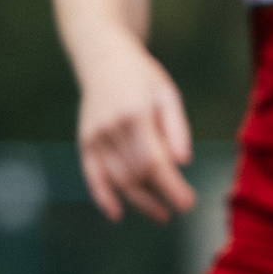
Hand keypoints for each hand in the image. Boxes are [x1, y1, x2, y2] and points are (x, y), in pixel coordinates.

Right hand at [73, 40, 195, 222]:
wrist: (104, 59)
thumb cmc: (144, 78)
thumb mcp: (168, 95)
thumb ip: (177, 129)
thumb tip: (183, 162)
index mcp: (135, 115)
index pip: (154, 161)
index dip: (170, 186)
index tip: (188, 203)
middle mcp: (110, 128)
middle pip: (136, 174)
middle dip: (160, 195)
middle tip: (182, 208)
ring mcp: (94, 136)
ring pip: (117, 178)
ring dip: (139, 200)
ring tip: (161, 214)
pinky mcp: (84, 140)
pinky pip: (91, 174)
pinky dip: (102, 196)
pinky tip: (117, 214)